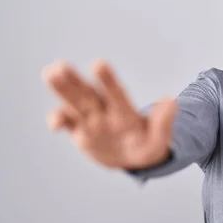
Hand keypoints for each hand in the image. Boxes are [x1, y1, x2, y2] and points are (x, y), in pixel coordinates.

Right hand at [42, 60, 176, 169]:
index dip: (107, 81)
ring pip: (74, 103)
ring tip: (51, 72)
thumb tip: (172, 101)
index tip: (98, 64)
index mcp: (124, 112)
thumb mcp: (159, 140)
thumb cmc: (148, 146)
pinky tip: (55, 121)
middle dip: (74, 81)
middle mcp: (105, 111)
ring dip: (62, 90)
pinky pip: (68, 124)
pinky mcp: (80, 132)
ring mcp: (91, 120)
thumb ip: (163, 123)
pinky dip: (59, 120)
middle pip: (88, 95)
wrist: (134, 158)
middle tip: (60, 66)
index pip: (116, 94)